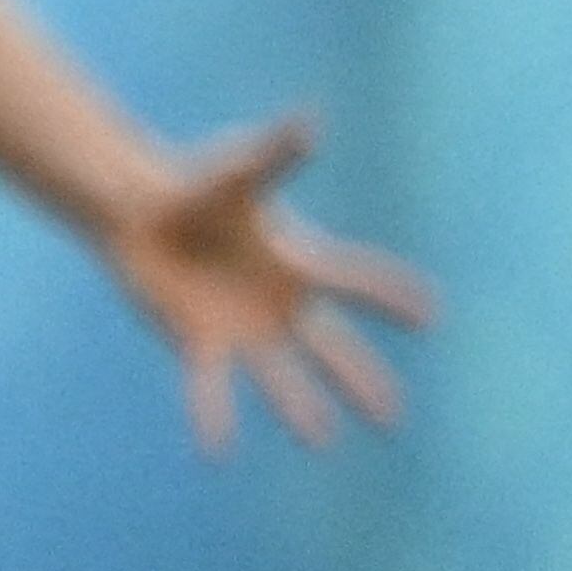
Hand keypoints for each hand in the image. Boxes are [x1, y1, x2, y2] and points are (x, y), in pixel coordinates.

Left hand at [102, 114, 433, 450]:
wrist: (139, 209)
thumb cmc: (197, 184)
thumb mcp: (239, 169)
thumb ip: (276, 152)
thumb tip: (310, 120)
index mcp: (297, 262)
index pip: (354, 280)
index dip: (390, 296)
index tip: (432, 314)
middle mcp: (278, 305)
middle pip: (329, 348)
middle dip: (361, 380)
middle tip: (393, 417)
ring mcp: (243, 328)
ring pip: (280, 377)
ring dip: (299, 408)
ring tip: (321, 441)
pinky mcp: (198, 340)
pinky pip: (210, 386)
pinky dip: (213, 414)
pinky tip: (216, 450)